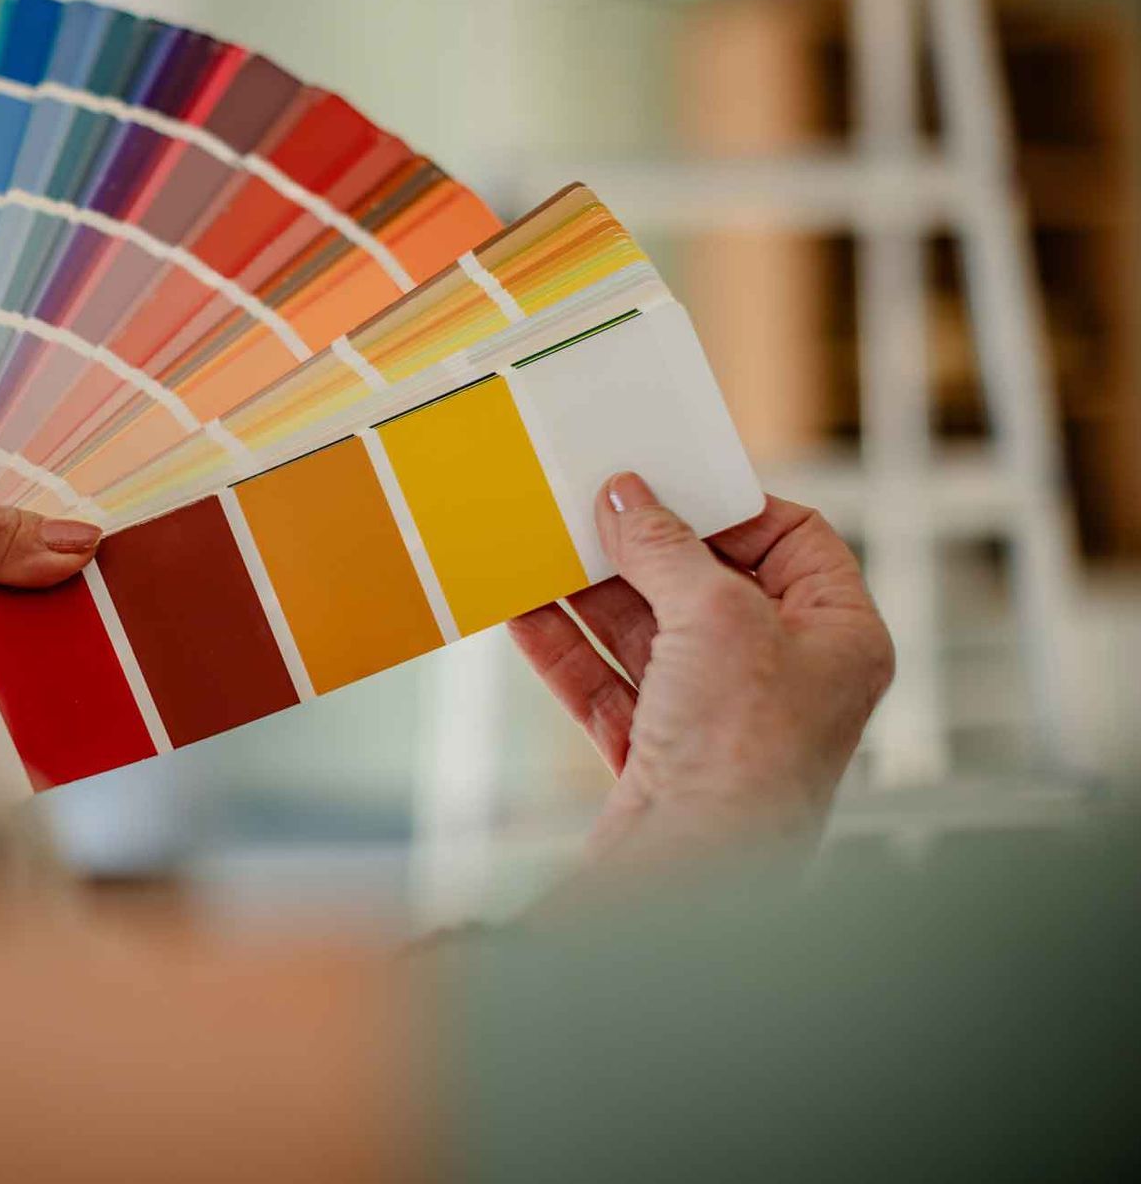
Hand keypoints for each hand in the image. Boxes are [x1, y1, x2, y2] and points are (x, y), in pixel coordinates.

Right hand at [509, 473, 893, 861]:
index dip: (732, 507)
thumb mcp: (712, 615)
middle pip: (706, 584)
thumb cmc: (743, 753)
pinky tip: (523, 610)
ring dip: (591, 593)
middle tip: (590, 509)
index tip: (669, 485)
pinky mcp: (658, 752)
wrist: (695, 873)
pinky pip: (607, 683)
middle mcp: (783, 675)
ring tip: (543, 547)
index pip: (796, 539)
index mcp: (836, 637)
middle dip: (643, 550)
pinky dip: (565, 647)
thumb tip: (629, 500)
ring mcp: (717, 717)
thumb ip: (665, 548)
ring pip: (647, 633)